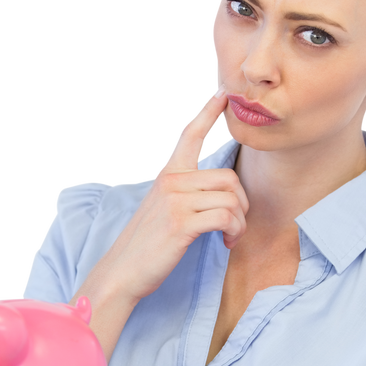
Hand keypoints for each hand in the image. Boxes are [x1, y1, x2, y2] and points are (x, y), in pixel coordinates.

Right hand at [95, 89, 248, 302]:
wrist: (123, 272)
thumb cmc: (147, 244)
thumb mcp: (162, 208)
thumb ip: (183, 191)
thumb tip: (216, 191)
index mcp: (168, 174)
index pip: (189, 135)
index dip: (207, 112)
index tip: (220, 93)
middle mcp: (171, 181)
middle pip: (229, 178)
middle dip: (242, 204)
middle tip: (235, 225)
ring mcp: (175, 201)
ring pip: (231, 198)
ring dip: (240, 222)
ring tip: (230, 236)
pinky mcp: (181, 223)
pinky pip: (226, 216)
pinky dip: (234, 232)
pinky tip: (226, 242)